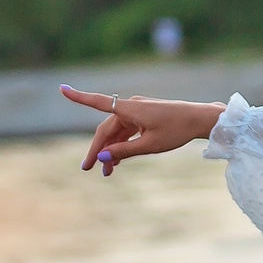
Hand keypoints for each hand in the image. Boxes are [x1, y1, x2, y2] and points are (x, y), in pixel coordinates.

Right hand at [60, 87, 223, 175]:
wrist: (200, 120)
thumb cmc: (177, 131)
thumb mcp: (149, 145)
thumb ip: (124, 151)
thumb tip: (101, 156)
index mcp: (129, 109)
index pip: (98, 102)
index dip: (79, 97)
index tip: (61, 88)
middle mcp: (130, 107)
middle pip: (106, 129)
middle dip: (97, 149)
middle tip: (87, 169)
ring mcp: (137, 112)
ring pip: (116, 132)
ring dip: (110, 151)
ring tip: (107, 173)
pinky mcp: (144, 117)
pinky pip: (127, 132)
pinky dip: (121, 145)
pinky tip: (117, 162)